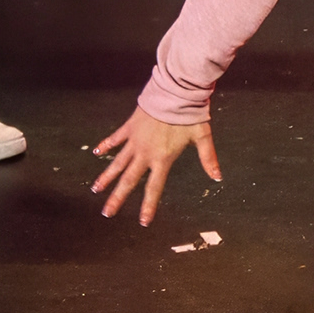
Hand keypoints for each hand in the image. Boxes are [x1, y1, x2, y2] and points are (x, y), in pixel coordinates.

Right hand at [89, 107, 221, 224]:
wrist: (175, 91)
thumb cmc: (190, 114)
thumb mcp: (202, 136)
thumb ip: (208, 158)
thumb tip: (217, 177)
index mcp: (162, 158)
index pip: (154, 188)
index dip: (148, 206)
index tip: (143, 222)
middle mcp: (145, 153)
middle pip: (128, 180)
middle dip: (117, 198)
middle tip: (107, 213)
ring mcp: (135, 140)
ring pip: (117, 162)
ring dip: (106, 177)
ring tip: (96, 190)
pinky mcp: (130, 126)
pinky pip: (115, 138)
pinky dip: (106, 144)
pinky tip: (96, 151)